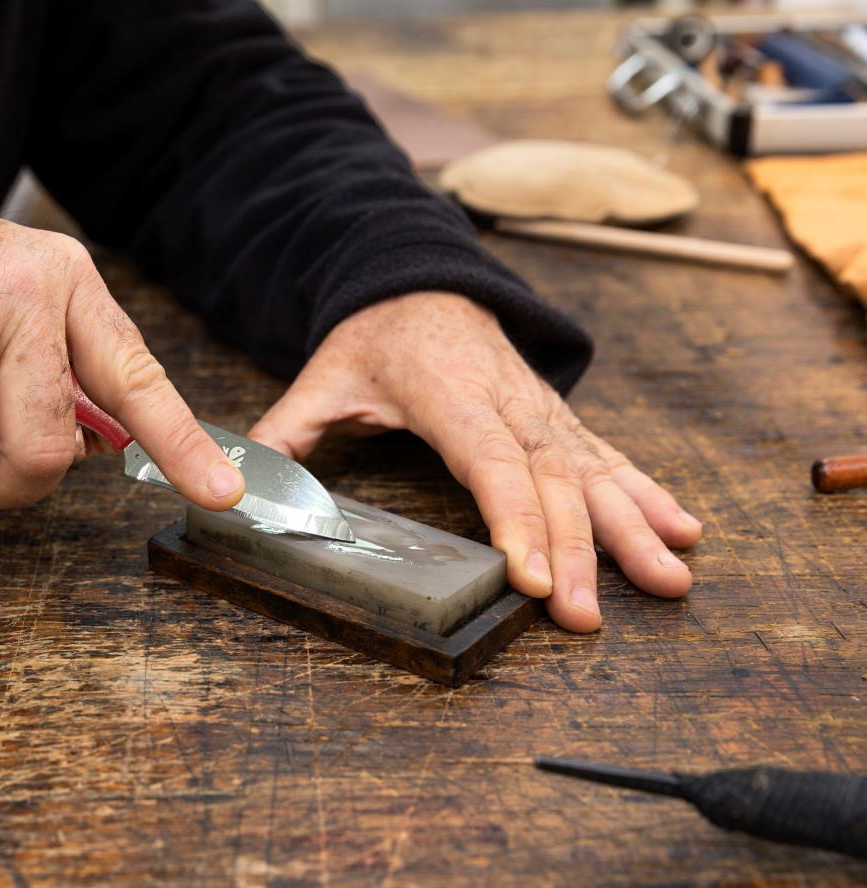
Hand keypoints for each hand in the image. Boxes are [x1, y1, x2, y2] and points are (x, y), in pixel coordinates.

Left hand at [248, 292, 701, 632]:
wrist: (421, 281)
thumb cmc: (373, 339)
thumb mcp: (321, 380)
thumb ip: (285, 434)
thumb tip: (241, 488)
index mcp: (448, 393)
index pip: (488, 460)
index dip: (513, 518)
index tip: (529, 576)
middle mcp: (507, 400)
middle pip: (548, 479)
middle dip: (575, 550)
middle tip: (586, 615)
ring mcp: (540, 409)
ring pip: (593, 471)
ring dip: (630, 529)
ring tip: (670, 580)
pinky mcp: (558, 417)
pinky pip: (608, 456)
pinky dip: (647, 494)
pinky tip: (682, 529)